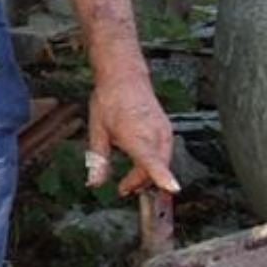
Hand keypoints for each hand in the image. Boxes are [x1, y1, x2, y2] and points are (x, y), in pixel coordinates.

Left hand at [85, 70, 179, 196]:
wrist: (125, 77)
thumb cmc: (110, 101)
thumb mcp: (97, 131)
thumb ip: (98, 160)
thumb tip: (94, 183)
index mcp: (134, 134)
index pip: (151, 160)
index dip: (162, 176)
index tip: (172, 188)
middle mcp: (154, 133)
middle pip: (153, 168)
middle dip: (140, 183)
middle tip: (123, 189)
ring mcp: (164, 131)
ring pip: (161, 162)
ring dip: (148, 174)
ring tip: (130, 180)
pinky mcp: (167, 130)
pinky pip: (164, 153)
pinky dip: (155, 163)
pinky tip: (141, 163)